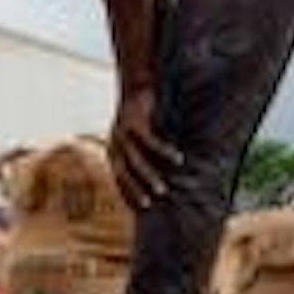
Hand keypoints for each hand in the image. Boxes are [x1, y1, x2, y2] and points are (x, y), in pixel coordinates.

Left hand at [110, 88, 181, 210]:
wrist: (136, 83)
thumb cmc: (142, 114)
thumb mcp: (139, 137)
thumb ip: (144, 155)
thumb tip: (162, 173)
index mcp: (114, 151)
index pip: (118, 180)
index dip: (128, 195)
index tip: (140, 211)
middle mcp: (114, 144)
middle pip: (123, 174)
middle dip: (135, 191)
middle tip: (149, 205)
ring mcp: (122, 133)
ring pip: (136, 161)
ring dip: (149, 176)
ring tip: (163, 190)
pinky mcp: (134, 122)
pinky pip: (151, 142)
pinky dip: (165, 152)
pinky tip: (179, 159)